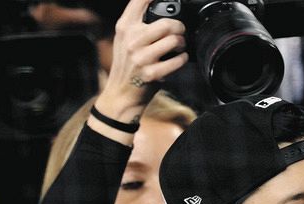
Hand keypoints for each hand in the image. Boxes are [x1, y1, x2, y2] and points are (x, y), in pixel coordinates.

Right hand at [96, 0, 187, 121]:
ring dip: (182, 43)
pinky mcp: (151, 73)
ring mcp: (141, 57)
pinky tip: (179, 58)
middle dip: (179, 27)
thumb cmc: (127, 65)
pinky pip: (177, 60)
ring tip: (180, 46)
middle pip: (166, 22)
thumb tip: (156, 4)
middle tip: (180, 31)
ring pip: (174, 40)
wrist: (121, 93)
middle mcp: (131, 40)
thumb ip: (136, 22)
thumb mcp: (124, 38)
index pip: (140, 0)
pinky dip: (182, 58)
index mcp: (125, 27)